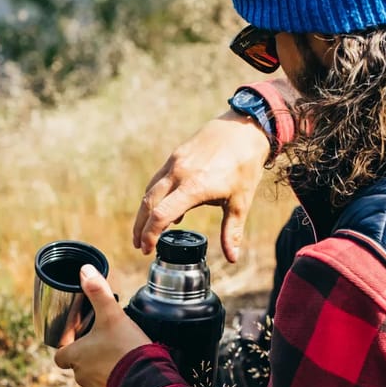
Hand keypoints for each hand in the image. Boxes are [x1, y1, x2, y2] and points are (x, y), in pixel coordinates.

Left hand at [54, 265, 150, 386]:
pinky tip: (127, 376)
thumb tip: (85, 270)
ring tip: (120, 361)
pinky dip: (114, 386)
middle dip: (90, 358)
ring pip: (92, 381)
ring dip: (102, 372)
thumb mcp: (112, 315)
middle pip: (78, 366)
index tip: (79, 341)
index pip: (60, 354)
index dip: (68, 346)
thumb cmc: (127, 350)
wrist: (148, 382)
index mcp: (76, 356)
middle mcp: (81, 376)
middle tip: (108, 346)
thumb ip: (98, 292)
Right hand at [134, 110, 269, 263]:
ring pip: (150, 191)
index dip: (150, 234)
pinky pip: (159, 179)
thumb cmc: (245, 165)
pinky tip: (163, 209)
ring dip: (144, 213)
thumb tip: (232, 258)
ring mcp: (175, 163)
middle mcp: (179, 174)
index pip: (161, 215)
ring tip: (145, 231)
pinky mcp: (176, 156)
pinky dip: (155, 196)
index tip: (147, 249)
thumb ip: (232, 231)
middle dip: (140, 228)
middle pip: (148, 204)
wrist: (245, 128)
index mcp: (194, 187)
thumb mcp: (241, 202)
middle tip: (140, 246)